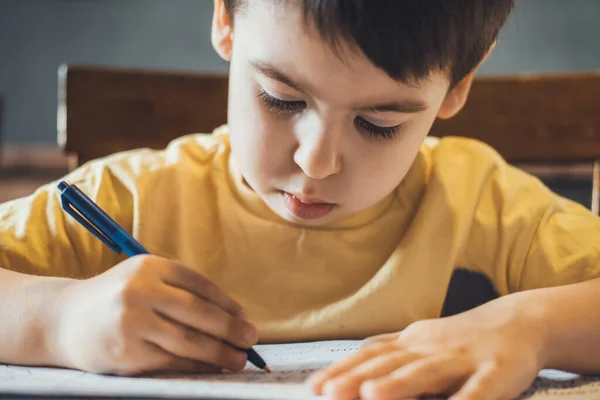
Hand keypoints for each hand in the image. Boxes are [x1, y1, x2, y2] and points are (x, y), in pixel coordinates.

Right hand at [52, 255, 256, 375]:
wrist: (63, 320)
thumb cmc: (116, 298)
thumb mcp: (144, 279)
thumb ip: (182, 290)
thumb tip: (233, 315)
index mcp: (149, 266)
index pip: (199, 284)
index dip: (226, 303)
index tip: (243, 317)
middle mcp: (140, 291)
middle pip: (198, 312)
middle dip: (230, 329)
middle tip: (252, 339)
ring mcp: (131, 323)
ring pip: (188, 341)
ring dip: (219, 353)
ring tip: (239, 359)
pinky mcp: (126, 353)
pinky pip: (171, 362)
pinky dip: (196, 366)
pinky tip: (212, 368)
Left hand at [309, 297, 544, 399]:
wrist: (519, 321)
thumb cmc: (461, 338)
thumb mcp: (421, 340)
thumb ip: (389, 350)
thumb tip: (349, 363)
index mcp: (412, 342)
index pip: (371, 356)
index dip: (343, 371)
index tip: (314, 387)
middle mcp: (431, 348)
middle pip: (390, 364)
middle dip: (358, 380)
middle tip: (329, 393)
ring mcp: (463, 359)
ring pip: (428, 372)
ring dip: (399, 385)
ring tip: (372, 396)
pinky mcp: (496, 372)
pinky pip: (480, 391)